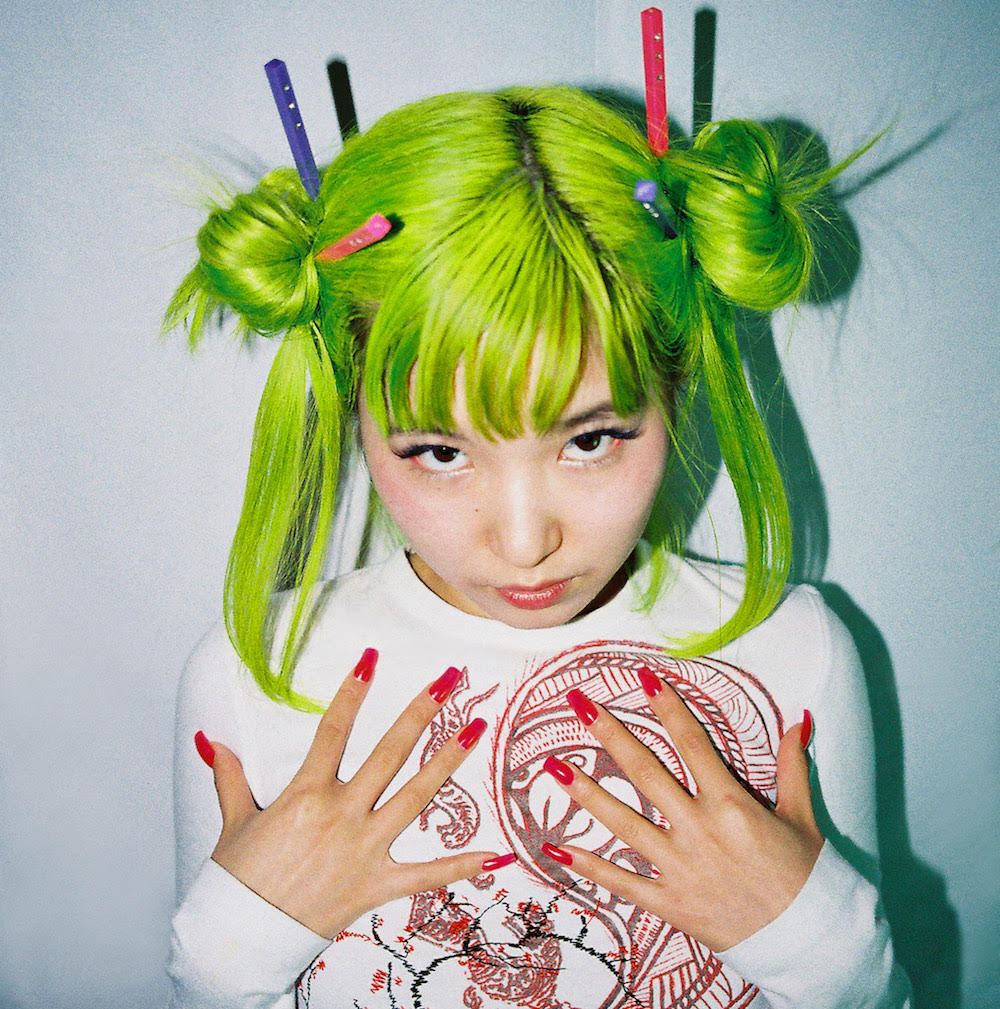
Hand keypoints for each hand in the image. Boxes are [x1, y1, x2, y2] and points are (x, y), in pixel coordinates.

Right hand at [195, 652, 507, 938]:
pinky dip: (460, 865)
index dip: (353, 690)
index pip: (334, 729)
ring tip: (477, 727)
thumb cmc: (236, 881)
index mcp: (306, 793)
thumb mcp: (234, 822)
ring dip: (448, 759)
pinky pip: (426, 874)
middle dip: (421, 711)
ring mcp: (364, 849)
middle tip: (449, 679)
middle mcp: (342, 814)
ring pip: (416, 796)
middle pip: (390, 752)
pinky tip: (494, 853)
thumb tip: (211, 741)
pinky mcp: (376, 884)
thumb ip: (231, 777)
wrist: (239, 941)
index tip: (371, 658)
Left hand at [542, 671, 822, 951]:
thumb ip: (793, 766)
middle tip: (577, 703)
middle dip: (609, 733)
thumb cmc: (807, 877)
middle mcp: (699, 829)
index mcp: (731, 803)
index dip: (666, 707)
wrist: (810, 943)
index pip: (691, 743)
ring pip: (623, 822)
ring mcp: (680, 867)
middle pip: (644, 771)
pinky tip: (556, 849)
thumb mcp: (802, 816)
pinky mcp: (670, 903)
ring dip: (585, 792)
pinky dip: (589, 866)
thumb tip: (799, 719)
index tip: (642, 677)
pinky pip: (622, 881)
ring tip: (552, 765)